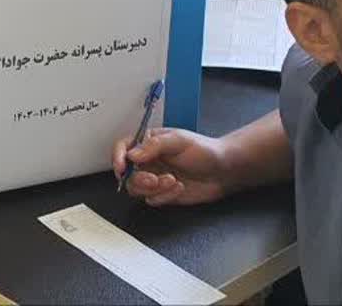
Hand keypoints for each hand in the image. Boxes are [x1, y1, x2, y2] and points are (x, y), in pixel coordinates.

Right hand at [112, 127, 234, 206]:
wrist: (223, 171)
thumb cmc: (204, 150)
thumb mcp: (179, 140)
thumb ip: (154, 145)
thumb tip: (131, 154)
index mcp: (148, 143)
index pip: (123, 147)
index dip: (117, 156)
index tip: (121, 166)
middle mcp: (148, 161)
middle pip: (126, 173)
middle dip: (139, 179)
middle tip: (153, 179)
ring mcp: (154, 178)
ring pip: (137, 189)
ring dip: (153, 189)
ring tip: (172, 181)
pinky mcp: (162, 194)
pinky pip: (152, 200)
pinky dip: (164, 196)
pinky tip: (179, 188)